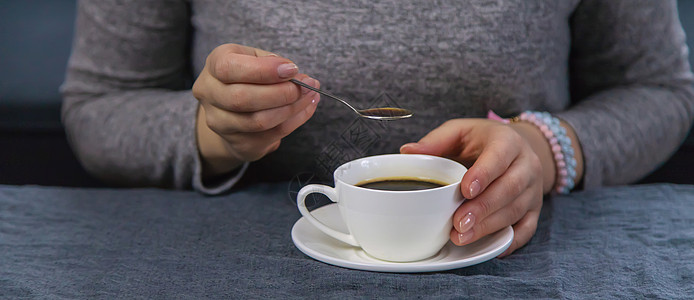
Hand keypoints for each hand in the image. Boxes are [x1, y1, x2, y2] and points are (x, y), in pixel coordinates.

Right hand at [192, 44, 320, 177]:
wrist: (232, 110)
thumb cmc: (247, 77)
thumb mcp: (255, 59)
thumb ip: (272, 63)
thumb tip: (294, 74)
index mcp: (214, 65)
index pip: (229, 68)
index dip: (263, 70)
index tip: (291, 70)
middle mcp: (210, 94)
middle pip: (242, 98)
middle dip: (281, 93)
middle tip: (306, 85)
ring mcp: (220, 122)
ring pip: (258, 120)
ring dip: (291, 108)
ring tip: (310, 95)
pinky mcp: (239, 143)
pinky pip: (272, 134)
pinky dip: (295, 121)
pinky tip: (306, 108)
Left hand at [401, 119, 557, 256]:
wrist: (516, 148)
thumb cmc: (482, 141)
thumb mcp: (459, 131)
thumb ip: (436, 141)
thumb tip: (408, 151)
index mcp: (507, 141)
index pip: (499, 157)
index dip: (483, 174)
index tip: (465, 190)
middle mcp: (526, 165)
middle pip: (509, 188)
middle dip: (483, 208)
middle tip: (458, 222)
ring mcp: (533, 189)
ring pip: (516, 210)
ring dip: (489, 226)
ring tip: (462, 236)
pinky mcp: (535, 209)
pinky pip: (527, 228)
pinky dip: (510, 241)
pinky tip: (488, 246)